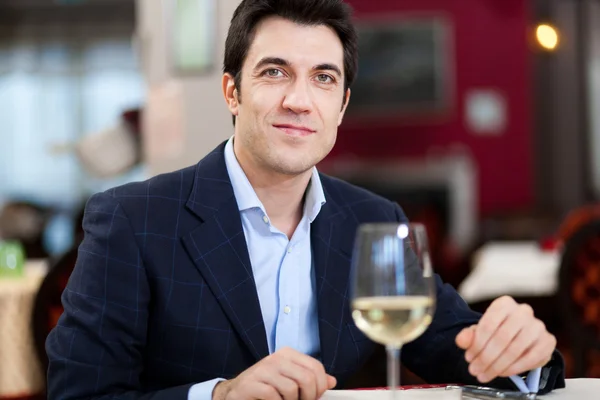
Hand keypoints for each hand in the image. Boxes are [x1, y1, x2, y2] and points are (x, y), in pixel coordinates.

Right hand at [212, 347, 336, 399]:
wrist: (235, 394)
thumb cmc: (264, 388)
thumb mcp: (289, 381)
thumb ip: (309, 380)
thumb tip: (331, 381)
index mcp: (288, 355)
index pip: (315, 367)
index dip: (320, 386)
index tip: (315, 397)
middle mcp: (276, 358)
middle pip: (307, 378)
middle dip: (309, 397)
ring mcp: (262, 370)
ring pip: (291, 389)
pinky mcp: (251, 383)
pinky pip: (274, 396)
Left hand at [455, 296, 555, 383]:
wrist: (519, 335)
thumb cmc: (497, 331)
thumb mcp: (479, 331)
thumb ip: (468, 335)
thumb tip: (461, 340)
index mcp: (504, 304)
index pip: (488, 325)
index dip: (476, 344)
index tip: (469, 358)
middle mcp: (523, 311)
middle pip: (502, 338)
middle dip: (486, 358)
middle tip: (475, 370)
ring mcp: (538, 326)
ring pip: (515, 349)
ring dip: (498, 366)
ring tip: (486, 374)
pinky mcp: (548, 341)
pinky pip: (531, 358)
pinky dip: (515, 368)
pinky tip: (503, 372)